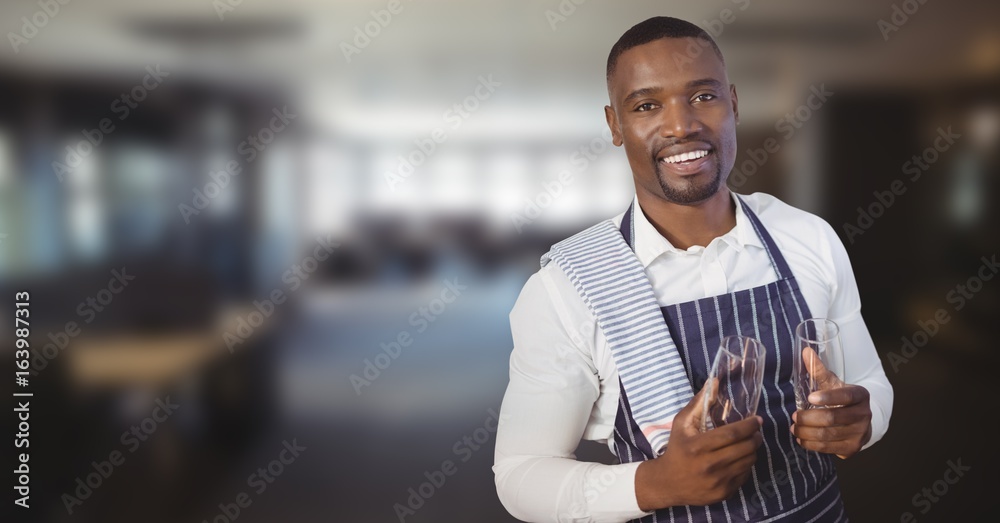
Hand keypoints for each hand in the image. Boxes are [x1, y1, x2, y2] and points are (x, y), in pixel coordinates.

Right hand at [635, 379, 762, 509]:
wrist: (668, 483)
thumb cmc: (677, 448)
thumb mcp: (682, 424)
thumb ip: (699, 403)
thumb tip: (714, 382)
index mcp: (698, 446)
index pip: (733, 434)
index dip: (749, 425)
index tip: (757, 420)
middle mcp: (709, 465)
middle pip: (746, 448)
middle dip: (756, 437)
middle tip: (756, 432)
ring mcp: (718, 481)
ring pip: (748, 462)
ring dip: (753, 451)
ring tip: (749, 444)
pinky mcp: (724, 493)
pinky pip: (745, 475)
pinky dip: (746, 465)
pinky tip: (740, 459)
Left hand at [790, 347, 871, 458]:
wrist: (859, 421)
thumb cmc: (842, 399)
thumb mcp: (833, 384)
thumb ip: (819, 370)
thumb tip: (805, 351)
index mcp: (861, 395)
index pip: (846, 396)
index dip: (828, 397)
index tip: (810, 398)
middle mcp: (864, 414)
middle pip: (833, 418)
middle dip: (809, 418)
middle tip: (794, 416)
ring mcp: (860, 433)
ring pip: (828, 435)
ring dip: (806, 432)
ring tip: (794, 428)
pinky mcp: (853, 448)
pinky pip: (828, 448)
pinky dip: (811, 444)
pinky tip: (801, 439)